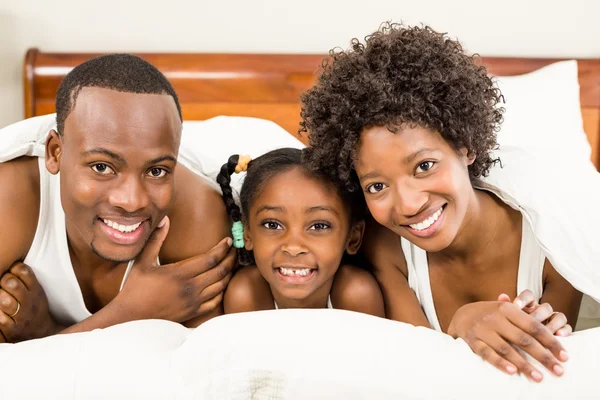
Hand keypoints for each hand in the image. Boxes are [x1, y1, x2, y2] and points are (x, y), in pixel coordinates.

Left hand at [0, 262, 63, 342]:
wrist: (41, 331)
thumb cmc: (33, 306)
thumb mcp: (36, 290)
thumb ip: (25, 278)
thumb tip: (10, 263)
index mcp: (36, 290)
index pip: (24, 271)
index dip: (13, 268)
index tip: (10, 271)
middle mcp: (30, 302)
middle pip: (11, 283)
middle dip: (3, 280)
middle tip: (2, 283)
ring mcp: (21, 316)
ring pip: (4, 300)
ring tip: (1, 296)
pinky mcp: (12, 329)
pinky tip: (0, 310)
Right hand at [116, 216, 235, 322]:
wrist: (129, 318)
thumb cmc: (134, 289)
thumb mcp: (142, 262)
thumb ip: (155, 240)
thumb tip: (164, 220)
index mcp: (180, 274)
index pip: (210, 259)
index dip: (222, 249)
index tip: (228, 241)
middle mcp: (190, 289)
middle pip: (220, 272)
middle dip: (230, 259)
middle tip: (234, 250)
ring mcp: (193, 302)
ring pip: (220, 286)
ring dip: (228, 274)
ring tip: (230, 264)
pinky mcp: (192, 313)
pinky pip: (215, 302)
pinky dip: (222, 291)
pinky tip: (221, 284)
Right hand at [447, 300, 568, 381]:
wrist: (462, 315)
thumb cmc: (492, 315)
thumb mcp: (507, 310)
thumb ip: (527, 318)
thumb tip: (557, 331)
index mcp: (508, 309)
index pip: (534, 326)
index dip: (551, 341)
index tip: (564, 356)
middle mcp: (495, 318)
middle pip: (524, 339)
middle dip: (543, 356)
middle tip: (558, 371)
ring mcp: (483, 329)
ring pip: (506, 349)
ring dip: (524, 364)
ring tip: (538, 377)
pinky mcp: (473, 341)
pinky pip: (487, 353)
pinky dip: (500, 363)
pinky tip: (512, 372)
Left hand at [498, 290, 571, 336]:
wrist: (516, 344)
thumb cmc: (508, 332)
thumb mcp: (504, 322)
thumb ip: (504, 309)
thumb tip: (503, 296)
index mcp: (528, 306)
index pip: (529, 296)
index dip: (524, 299)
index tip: (515, 305)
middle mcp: (542, 311)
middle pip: (545, 307)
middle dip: (539, 315)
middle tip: (531, 323)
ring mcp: (552, 321)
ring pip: (558, 316)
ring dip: (553, 324)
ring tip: (546, 332)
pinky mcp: (562, 331)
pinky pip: (567, 327)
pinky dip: (565, 330)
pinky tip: (559, 336)